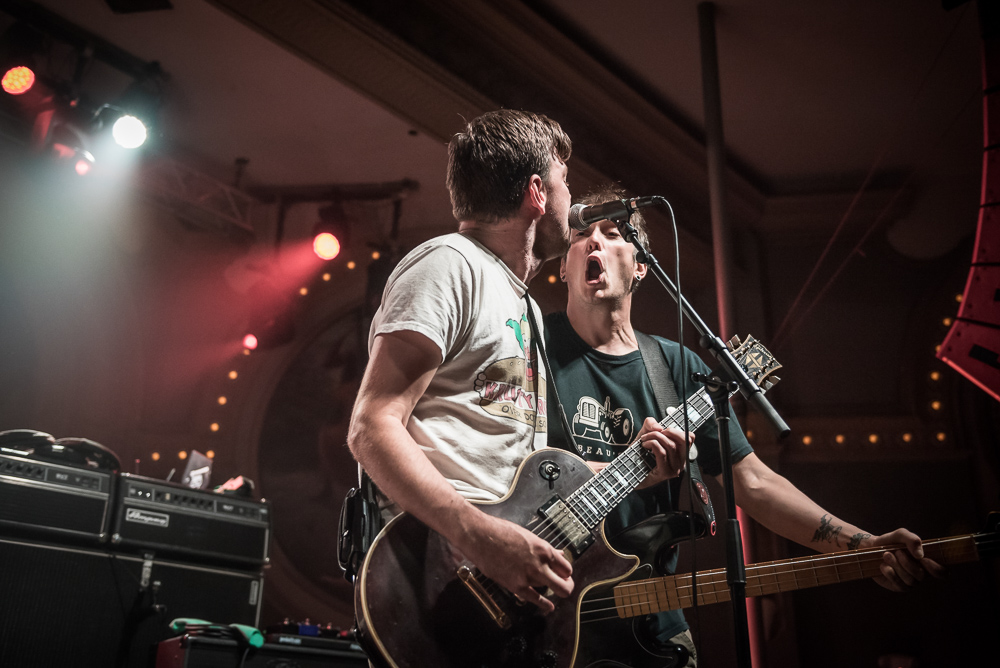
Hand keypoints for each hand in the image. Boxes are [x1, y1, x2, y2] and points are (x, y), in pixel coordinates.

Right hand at [455, 512, 573, 613]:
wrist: (480, 536)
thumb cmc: (501, 532)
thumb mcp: (528, 536)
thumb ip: (544, 548)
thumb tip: (557, 553)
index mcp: (544, 549)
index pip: (567, 567)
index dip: (567, 572)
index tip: (564, 574)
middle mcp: (539, 564)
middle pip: (564, 584)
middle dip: (567, 586)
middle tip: (565, 585)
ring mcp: (528, 576)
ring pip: (549, 589)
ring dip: (550, 589)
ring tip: (550, 590)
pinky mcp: (516, 585)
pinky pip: (535, 599)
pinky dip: (544, 605)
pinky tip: (548, 607)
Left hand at [636, 417, 691, 488]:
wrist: (630, 471)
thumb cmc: (639, 453)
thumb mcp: (645, 434)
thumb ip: (650, 424)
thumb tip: (659, 427)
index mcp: (680, 453)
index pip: (690, 438)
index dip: (677, 430)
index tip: (663, 430)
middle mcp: (681, 462)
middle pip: (684, 440)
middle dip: (667, 431)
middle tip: (652, 432)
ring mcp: (674, 469)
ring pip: (671, 445)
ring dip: (655, 437)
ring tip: (644, 439)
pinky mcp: (665, 472)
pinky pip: (662, 452)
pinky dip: (652, 444)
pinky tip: (645, 445)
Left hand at [870, 528, 945, 591]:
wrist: (872, 547)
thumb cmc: (891, 541)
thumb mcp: (901, 534)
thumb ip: (912, 539)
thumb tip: (920, 555)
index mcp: (927, 562)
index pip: (942, 573)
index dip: (937, 569)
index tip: (923, 559)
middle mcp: (921, 574)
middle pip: (922, 576)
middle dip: (907, 563)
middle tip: (897, 551)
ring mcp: (910, 582)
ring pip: (910, 580)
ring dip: (897, 565)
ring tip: (886, 555)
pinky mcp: (898, 587)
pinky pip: (898, 584)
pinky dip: (889, 573)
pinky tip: (883, 565)